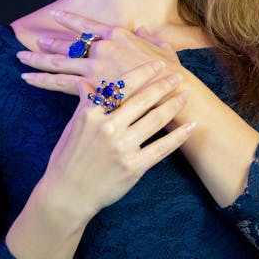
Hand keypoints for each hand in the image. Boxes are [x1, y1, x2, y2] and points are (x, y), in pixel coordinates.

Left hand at [16, 9, 181, 96]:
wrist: (174, 93)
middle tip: (29, 43)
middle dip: (46, 45)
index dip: (70, 20)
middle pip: (67, 45)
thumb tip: (144, 31)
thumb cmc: (172, 74)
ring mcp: (95, 69)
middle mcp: (102, 49)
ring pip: (58, 63)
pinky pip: (60, 84)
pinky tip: (29, 80)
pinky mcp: (92, 88)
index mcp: (118, 36)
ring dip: (37, 61)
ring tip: (21, 60)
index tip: (54, 15)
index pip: (87, 26)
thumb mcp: (163, 50)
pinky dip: (42, 81)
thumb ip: (150, 39)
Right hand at [35, 59, 195, 226]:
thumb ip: (84, 103)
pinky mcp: (133, 167)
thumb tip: (84, 82)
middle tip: (178, 76)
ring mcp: (122, 147)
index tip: (157, 64)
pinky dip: (179, 136)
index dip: (142, 73)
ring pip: (155, 120)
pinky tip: (191, 126)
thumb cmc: (67, 159)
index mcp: (92, 113)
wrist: (67, 194)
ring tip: (185, 96)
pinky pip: (161, 148)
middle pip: (142, 100)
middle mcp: (108, 127)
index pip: (121, 87)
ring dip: (173, 106)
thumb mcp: (72, 126)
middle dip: (163, 85)